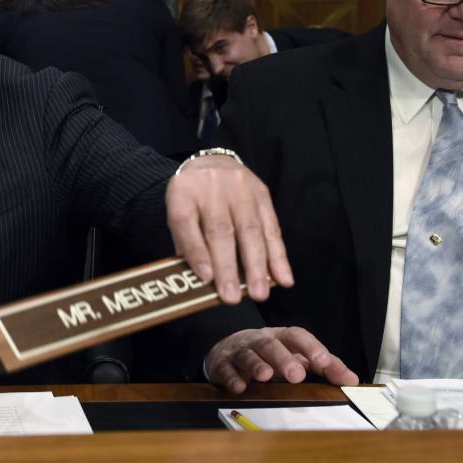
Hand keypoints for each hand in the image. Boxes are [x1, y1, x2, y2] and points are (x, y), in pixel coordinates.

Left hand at [166, 154, 291, 303]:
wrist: (213, 163)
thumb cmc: (193, 199)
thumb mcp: (178, 214)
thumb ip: (186, 244)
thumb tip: (202, 282)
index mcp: (183, 193)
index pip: (186, 222)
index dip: (196, 251)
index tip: (206, 278)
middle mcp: (211, 187)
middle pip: (221, 230)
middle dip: (228, 267)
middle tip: (232, 298)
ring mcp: (239, 188)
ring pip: (250, 230)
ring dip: (257, 266)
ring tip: (260, 293)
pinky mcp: (262, 193)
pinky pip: (272, 227)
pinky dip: (278, 256)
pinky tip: (283, 277)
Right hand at [206, 327, 358, 393]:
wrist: (226, 351)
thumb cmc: (268, 355)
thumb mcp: (295, 356)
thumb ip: (323, 366)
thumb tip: (352, 380)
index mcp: (281, 337)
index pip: (297, 336)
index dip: (310, 347)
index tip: (324, 362)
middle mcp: (259, 340)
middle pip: (270, 345)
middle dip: (283, 358)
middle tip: (296, 374)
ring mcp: (239, 351)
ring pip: (248, 355)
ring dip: (256, 365)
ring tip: (265, 376)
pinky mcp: (222, 364)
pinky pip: (226, 369)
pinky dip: (232, 378)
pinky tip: (239, 387)